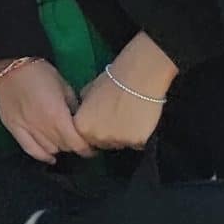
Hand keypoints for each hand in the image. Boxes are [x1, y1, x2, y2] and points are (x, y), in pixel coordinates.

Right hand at [0, 58, 89, 164]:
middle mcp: (41, 126)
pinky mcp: (12, 128)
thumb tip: (79, 123)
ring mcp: (25, 128)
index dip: (87, 149)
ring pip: (49, 149)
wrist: (12, 65)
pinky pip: (29, 149)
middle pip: (64, 147)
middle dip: (74, 145)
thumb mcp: (66, 88)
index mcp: (57, 115)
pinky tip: (50, 156)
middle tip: (78, 140)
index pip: (76, 143)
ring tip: (63, 143)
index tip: (93, 148)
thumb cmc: (42, 73)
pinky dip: (42, 155)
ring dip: (59, 148)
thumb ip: (73, 109)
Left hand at [72, 35, 176, 154]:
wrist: (137, 79)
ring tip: (131, 118)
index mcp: (82, 126)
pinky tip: (142, 121)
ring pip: (121, 144)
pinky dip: (140, 136)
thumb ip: (84, 109)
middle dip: (109, 135)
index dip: (96, 130)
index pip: (86, 139)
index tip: (104, 122)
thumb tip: (84, 113)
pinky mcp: (137, 142)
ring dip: (125, 136)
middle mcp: (97, 137)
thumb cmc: (111, 82)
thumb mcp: (87, 93)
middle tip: (119, 119)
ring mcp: (117, 141)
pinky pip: (138, 144)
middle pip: (103, 144)